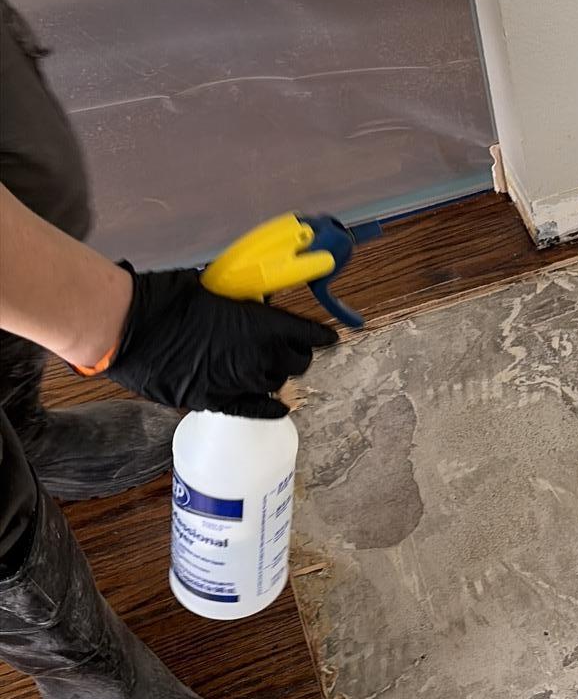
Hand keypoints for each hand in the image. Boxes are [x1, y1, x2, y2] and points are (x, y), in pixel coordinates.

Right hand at [108, 267, 338, 417]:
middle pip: (297, 362)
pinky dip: (270, 408)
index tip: (328, 336)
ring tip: (270, 368)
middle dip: (298, 354)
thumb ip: (243, 300)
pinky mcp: (216, 401)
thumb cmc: (167, 300)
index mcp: (261, 325)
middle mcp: (257, 357)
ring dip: (276, 375)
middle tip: (291, 348)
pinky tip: (280, 408)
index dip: (319, 335)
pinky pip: (255, 410)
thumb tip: (256, 300)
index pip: (307, 334)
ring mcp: (238, 383)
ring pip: (276, 384)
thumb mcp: (216, 288)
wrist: (129, 329)